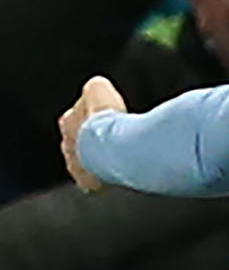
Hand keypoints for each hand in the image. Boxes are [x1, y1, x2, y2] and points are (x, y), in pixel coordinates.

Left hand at [59, 77, 127, 192]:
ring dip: (98, 161)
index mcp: (68, 123)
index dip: (89, 120)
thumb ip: (95, 88)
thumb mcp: (100, 88)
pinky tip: (119, 174)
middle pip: (78, 143)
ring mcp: (77, 165)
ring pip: (85, 163)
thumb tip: (97, 87)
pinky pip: (94, 183)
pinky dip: (104, 179)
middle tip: (112, 141)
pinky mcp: (88, 183)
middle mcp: (68, 145)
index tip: (104, 121)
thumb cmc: (108, 120)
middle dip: (92, 142)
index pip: (73, 120)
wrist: (116, 145)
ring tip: (118, 158)